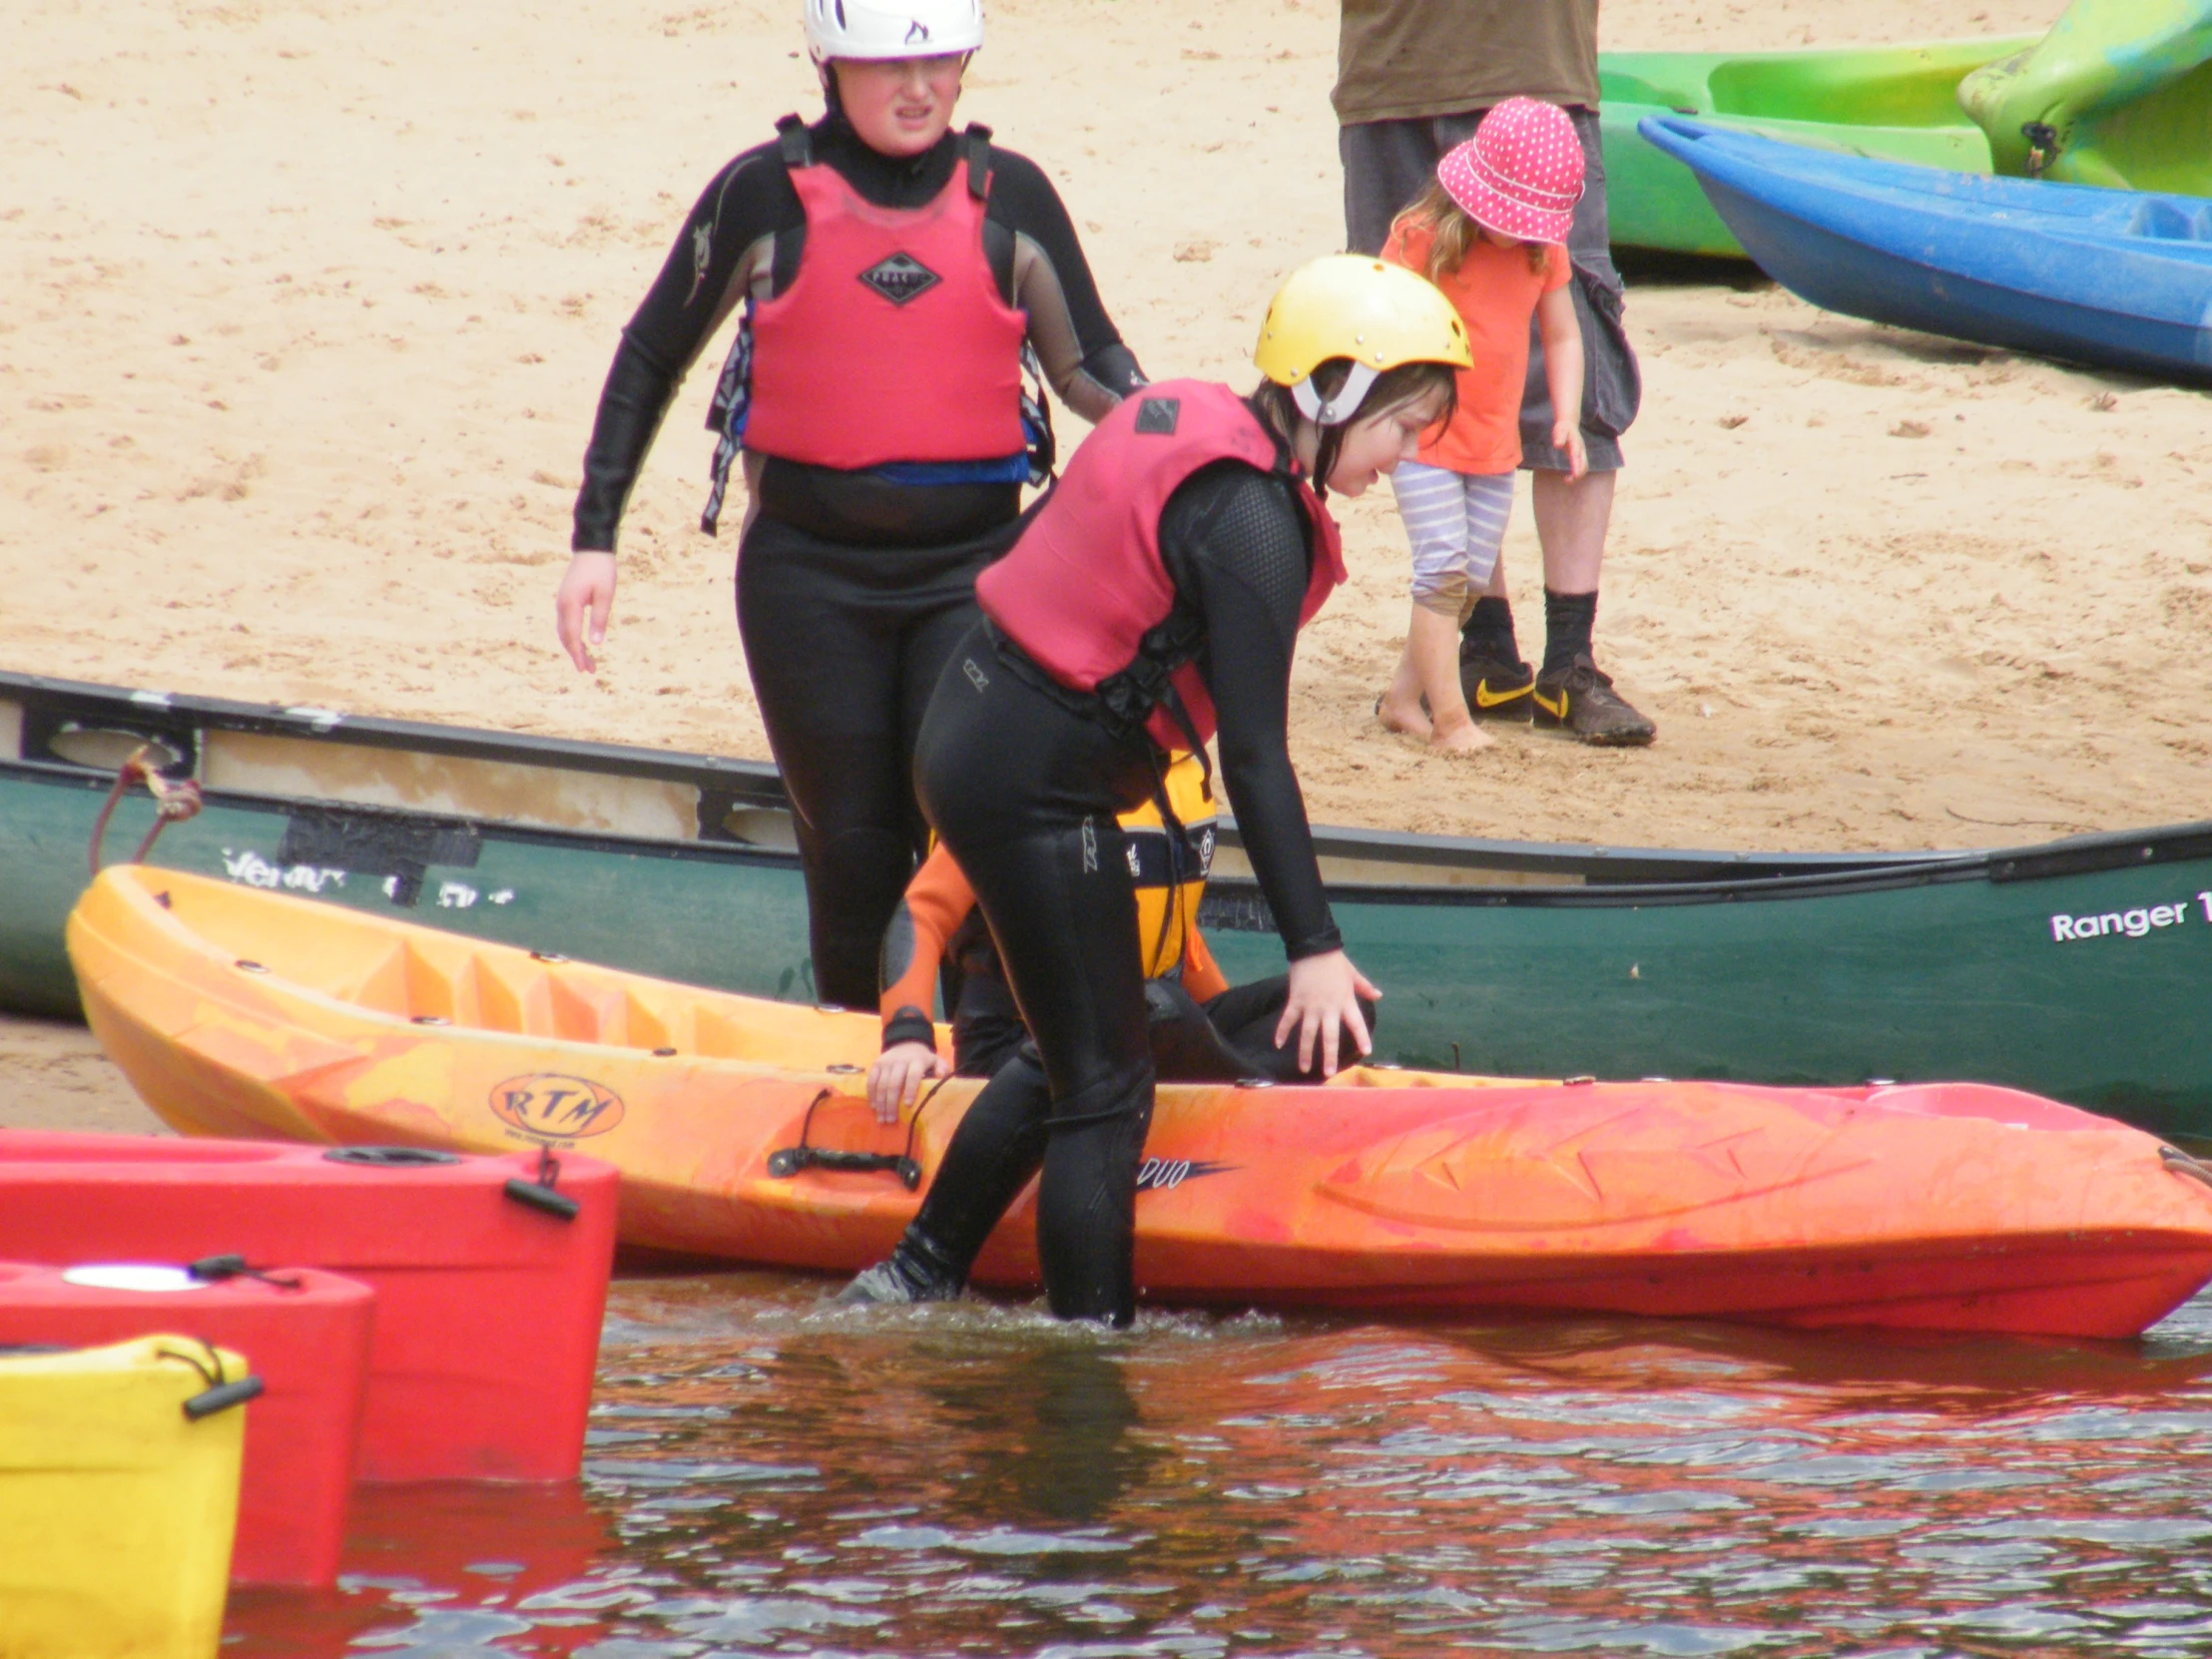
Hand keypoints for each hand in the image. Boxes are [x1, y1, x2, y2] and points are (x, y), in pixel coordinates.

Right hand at [555, 552, 616, 671]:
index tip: (584, 670)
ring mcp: (561, 602)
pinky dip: (572, 636)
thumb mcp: (605, 595)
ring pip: (564, 631)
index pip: (572, 637)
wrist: (592, 548)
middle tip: (589, 670)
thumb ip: (599, 619)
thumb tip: (596, 644)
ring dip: (574, 647)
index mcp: (570, 605)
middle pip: (565, 637)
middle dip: (576, 655)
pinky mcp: (565, 599)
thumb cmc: (601, 570)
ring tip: (588, 662)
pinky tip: (581, 644)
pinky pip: (566, 623)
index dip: (577, 655)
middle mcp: (561, 605)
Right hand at [868, 1040, 948, 1123]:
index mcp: (916, 1061)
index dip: (910, 1090)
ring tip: (882, 1118)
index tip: (908, 1105)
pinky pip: (871, 1081)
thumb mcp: (935, 1061)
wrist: (906, 1043)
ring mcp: (886, 1063)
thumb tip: (941, 1076)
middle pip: (893, 1084)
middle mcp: (900, 1061)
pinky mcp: (876, 1064)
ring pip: (881, 1085)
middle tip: (891, 1120)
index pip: (913, 1075)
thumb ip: (941, 1068)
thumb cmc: (922, 1059)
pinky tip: (874, 1107)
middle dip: (891, 1104)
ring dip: (881, 1103)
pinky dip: (871, 1095)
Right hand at [1273, 950, 1379, 1079]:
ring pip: (1308, 1033)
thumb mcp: (1353, 974)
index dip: (1362, 1037)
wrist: (1313, 948)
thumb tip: (1378, 996)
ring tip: (1304, 1069)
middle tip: (1329, 1072)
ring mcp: (1310, 1006)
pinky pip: (1288, 1019)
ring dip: (1305, 1052)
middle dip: (1329, 1055)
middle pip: (1329, 1036)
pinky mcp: (1295, 1001)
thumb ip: (1364, 987)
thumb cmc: (1335, 962)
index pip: (1356, 1023)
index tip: (1366, 1051)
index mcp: (1345, 1001)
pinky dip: (1282, 1032)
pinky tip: (1278, 1045)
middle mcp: (1328, 1007)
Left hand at [1552, 419, 1588, 483]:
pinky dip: (1576, 474)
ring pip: (1584, 467)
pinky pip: (1581, 467)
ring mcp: (1581, 453)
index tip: (1575, 476)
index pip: (1577, 457)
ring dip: (1577, 476)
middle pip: (1584, 465)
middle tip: (1566, 481)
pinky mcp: (1579, 456)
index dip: (1577, 467)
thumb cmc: (1563, 428)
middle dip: (1578, 474)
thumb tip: (1557, 445)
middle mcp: (1581, 450)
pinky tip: (1567, 478)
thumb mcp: (1559, 430)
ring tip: (1566, 480)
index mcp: (1576, 445)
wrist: (1569, 424)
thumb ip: (1559, 437)